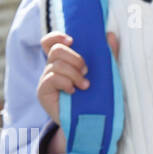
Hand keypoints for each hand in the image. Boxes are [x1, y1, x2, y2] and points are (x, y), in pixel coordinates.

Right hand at [37, 31, 118, 153]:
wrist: (90, 119)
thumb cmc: (96, 93)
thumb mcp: (105, 72)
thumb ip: (108, 54)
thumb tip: (109, 34)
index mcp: (64, 60)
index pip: (50, 41)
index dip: (56, 36)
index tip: (72, 40)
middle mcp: (52, 67)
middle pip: (56, 50)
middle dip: (75, 58)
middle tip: (86, 71)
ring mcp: (46, 79)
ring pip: (56, 65)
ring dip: (74, 74)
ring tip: (85, 85)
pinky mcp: (43, 92)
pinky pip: (51, 79)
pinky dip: (65, 83)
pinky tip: (74, 92)